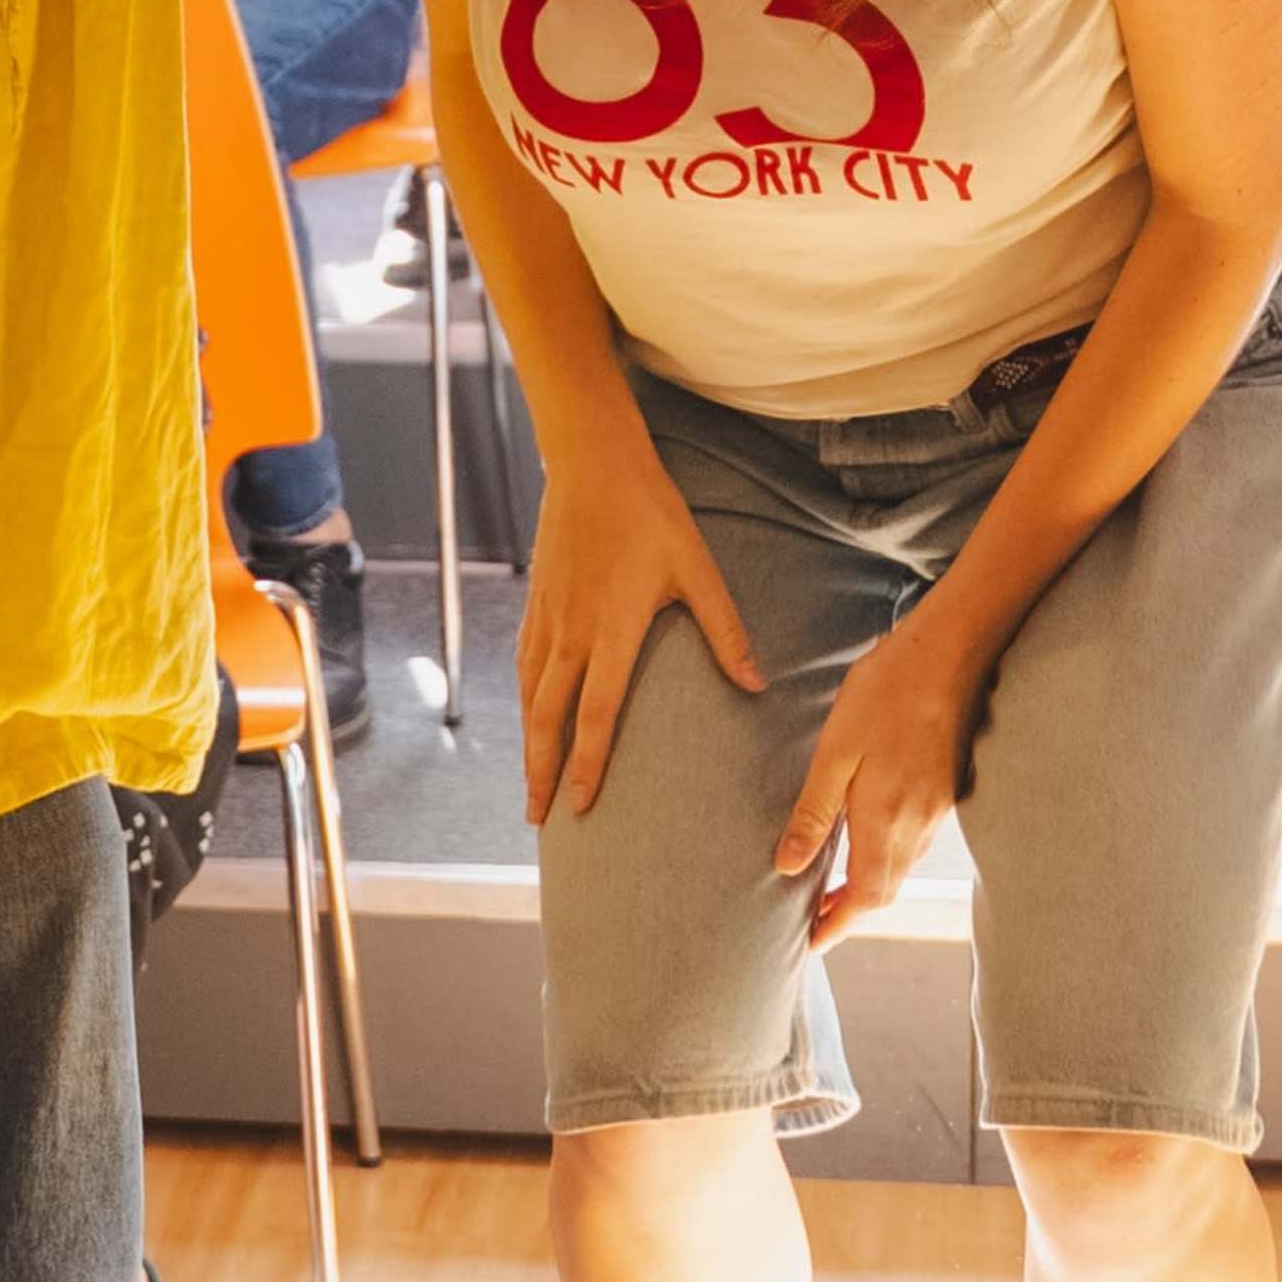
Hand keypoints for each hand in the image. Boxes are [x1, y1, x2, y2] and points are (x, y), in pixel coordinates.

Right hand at [516, 436, 763, 821]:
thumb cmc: (651, 513)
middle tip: (539, 819)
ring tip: (531, 784)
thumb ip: (725, 631)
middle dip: (542, 772)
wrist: (592, 462)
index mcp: (612, 628)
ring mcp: (547, 617)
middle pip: (547, 718)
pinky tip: (529, 718)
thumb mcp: (697, 569)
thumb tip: (757, 685)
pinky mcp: (536, 602)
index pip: (595, 713)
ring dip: (528, 744)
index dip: (587, 763)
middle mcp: (571, 631)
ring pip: (529, 695)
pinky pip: (523, 665)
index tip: (581, 805)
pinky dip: (524, 702)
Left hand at [772, 608, 980, 939]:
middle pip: (883, 891)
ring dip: (868, 888)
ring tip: (831, 888)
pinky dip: (886, 859)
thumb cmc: (885, 692)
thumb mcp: (835, 750)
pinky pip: (913, 844)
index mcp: (885, 820)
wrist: (950, 653)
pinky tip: (866, 841)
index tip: (810, 944)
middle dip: (849, 914)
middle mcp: (916, 826)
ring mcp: (936, 810)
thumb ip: (814, 811)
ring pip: (900, 869)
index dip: (836, 926)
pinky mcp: (944, 791)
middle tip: (813, 922)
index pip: (863, 897)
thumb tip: (788, 866)